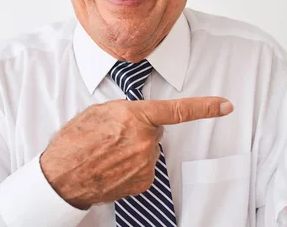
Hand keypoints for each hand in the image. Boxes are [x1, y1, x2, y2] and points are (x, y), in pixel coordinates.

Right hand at [40, 97, 232, 208]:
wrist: (61, 178)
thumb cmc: (74, 142)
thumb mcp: (97, 112)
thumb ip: (125, 109)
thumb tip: (137, 114)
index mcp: (135, 117)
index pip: (178, 110)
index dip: (205, 107)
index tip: (225, 105)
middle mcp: (145, 140)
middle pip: (156, 130)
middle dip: (141, 129)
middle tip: (113, 135)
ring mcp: (145, 163)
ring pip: (148, 150)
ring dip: (134, 149)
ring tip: (107, 152)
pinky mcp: (143, 181)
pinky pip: (144, 167)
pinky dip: (131, 166)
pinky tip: (112, 166)